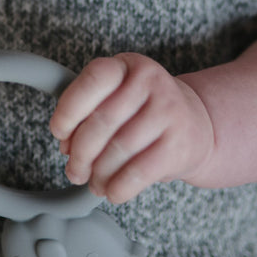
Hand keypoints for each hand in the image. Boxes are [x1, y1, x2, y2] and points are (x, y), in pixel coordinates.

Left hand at [50, 53, 214, 204]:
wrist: (196, 123)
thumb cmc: (144, 111)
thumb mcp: (118, 97)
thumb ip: (90, 112)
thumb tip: (66, 146)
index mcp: (127, 65)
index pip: (94, 79)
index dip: (69, 109)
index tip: (59, 133)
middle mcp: (151, 80)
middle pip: (103, 120)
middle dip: (81, 153)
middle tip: (75, 171)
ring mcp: (169, 110)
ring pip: (119, 149)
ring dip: (99, 175)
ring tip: (95, 183)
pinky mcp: (180, 144)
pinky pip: (139, 172)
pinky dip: (119, 187)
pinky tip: (113, 192)